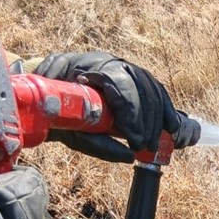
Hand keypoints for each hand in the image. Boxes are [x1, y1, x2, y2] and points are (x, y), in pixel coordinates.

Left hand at [35, 51, 199, 160]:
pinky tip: (171, 127)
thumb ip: (96, 143)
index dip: (130, 110)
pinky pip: (156, 90)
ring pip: (151, 87)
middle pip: (140, 84)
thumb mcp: (69, 130)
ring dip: (157, 118)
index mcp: (88, 67)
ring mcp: (122, 68)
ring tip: (154, 145)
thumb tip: (130, 156)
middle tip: (146, 146)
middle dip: (146, 119)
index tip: (133, 138)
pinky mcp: (132, 78)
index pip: (118, 82)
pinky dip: (165, 109)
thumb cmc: (55, 113)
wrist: (47, 97)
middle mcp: (109, 62)